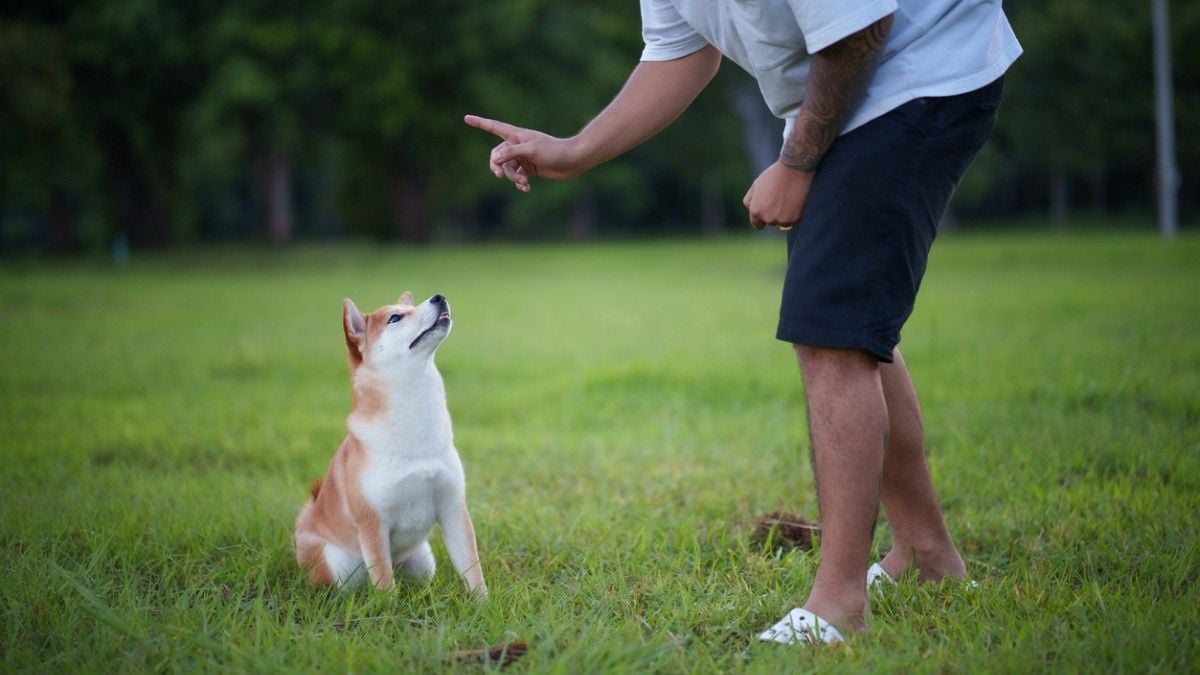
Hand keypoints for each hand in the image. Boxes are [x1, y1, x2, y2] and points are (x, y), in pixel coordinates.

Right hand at [464, 115, 584, 191]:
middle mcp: (518, 145)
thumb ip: (510, 153)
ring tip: (523, 182)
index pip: (493, 127)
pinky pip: (517, 177)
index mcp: (516, 135)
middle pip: (497, 155)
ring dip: (512, 177)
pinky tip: (526, 188)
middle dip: (497, 166)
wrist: (572, 161)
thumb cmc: (554, 151)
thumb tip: (493, 160)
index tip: (466, 118)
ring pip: (507, 169)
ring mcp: (523, 157)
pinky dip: (519, 183)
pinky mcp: (529, 169)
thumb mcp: (530, 150)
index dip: (479, 123)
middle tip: (498, 174)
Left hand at [742, 160, 813, 229]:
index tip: (768, 211)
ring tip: (787, 197)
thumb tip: (751, 211)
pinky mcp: (794, 219)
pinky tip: (795, 199)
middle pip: (770, 222)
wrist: (793, 169)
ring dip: (785, 214)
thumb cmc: (774, 175)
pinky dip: (795, 212)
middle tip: (780, 197)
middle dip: (774, 214)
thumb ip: (750, 200)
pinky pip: (793, 220)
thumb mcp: (756, 185)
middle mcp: (767, 218)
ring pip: (782, 222)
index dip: (762, 218)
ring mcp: (781, 220)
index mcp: (756, 211)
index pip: (757, 224)